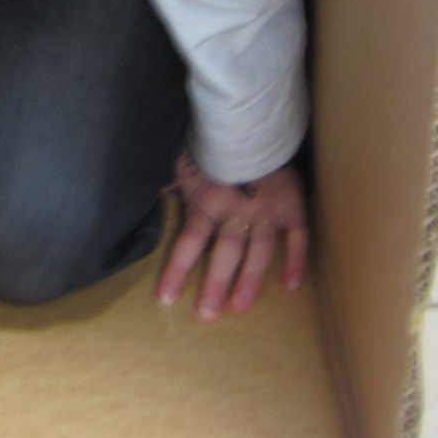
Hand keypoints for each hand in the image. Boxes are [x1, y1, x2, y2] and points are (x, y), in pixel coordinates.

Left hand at [156, 151, 308, 321]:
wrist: (253, 120)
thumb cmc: (213, 142)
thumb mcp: (183, 160)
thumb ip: (168, 184)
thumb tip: (139, 195)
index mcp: (208, 203)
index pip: (189, 241)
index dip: (177, 269)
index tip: (166, 298)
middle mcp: (236, 212)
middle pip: (224, 253)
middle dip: (215, 285)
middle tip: (208, 316)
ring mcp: (266, 211)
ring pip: (258, 251)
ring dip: (250, 280)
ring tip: (241, 308)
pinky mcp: (292, 206)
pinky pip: (297, 236)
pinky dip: (296, 259)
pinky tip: (292, 285)